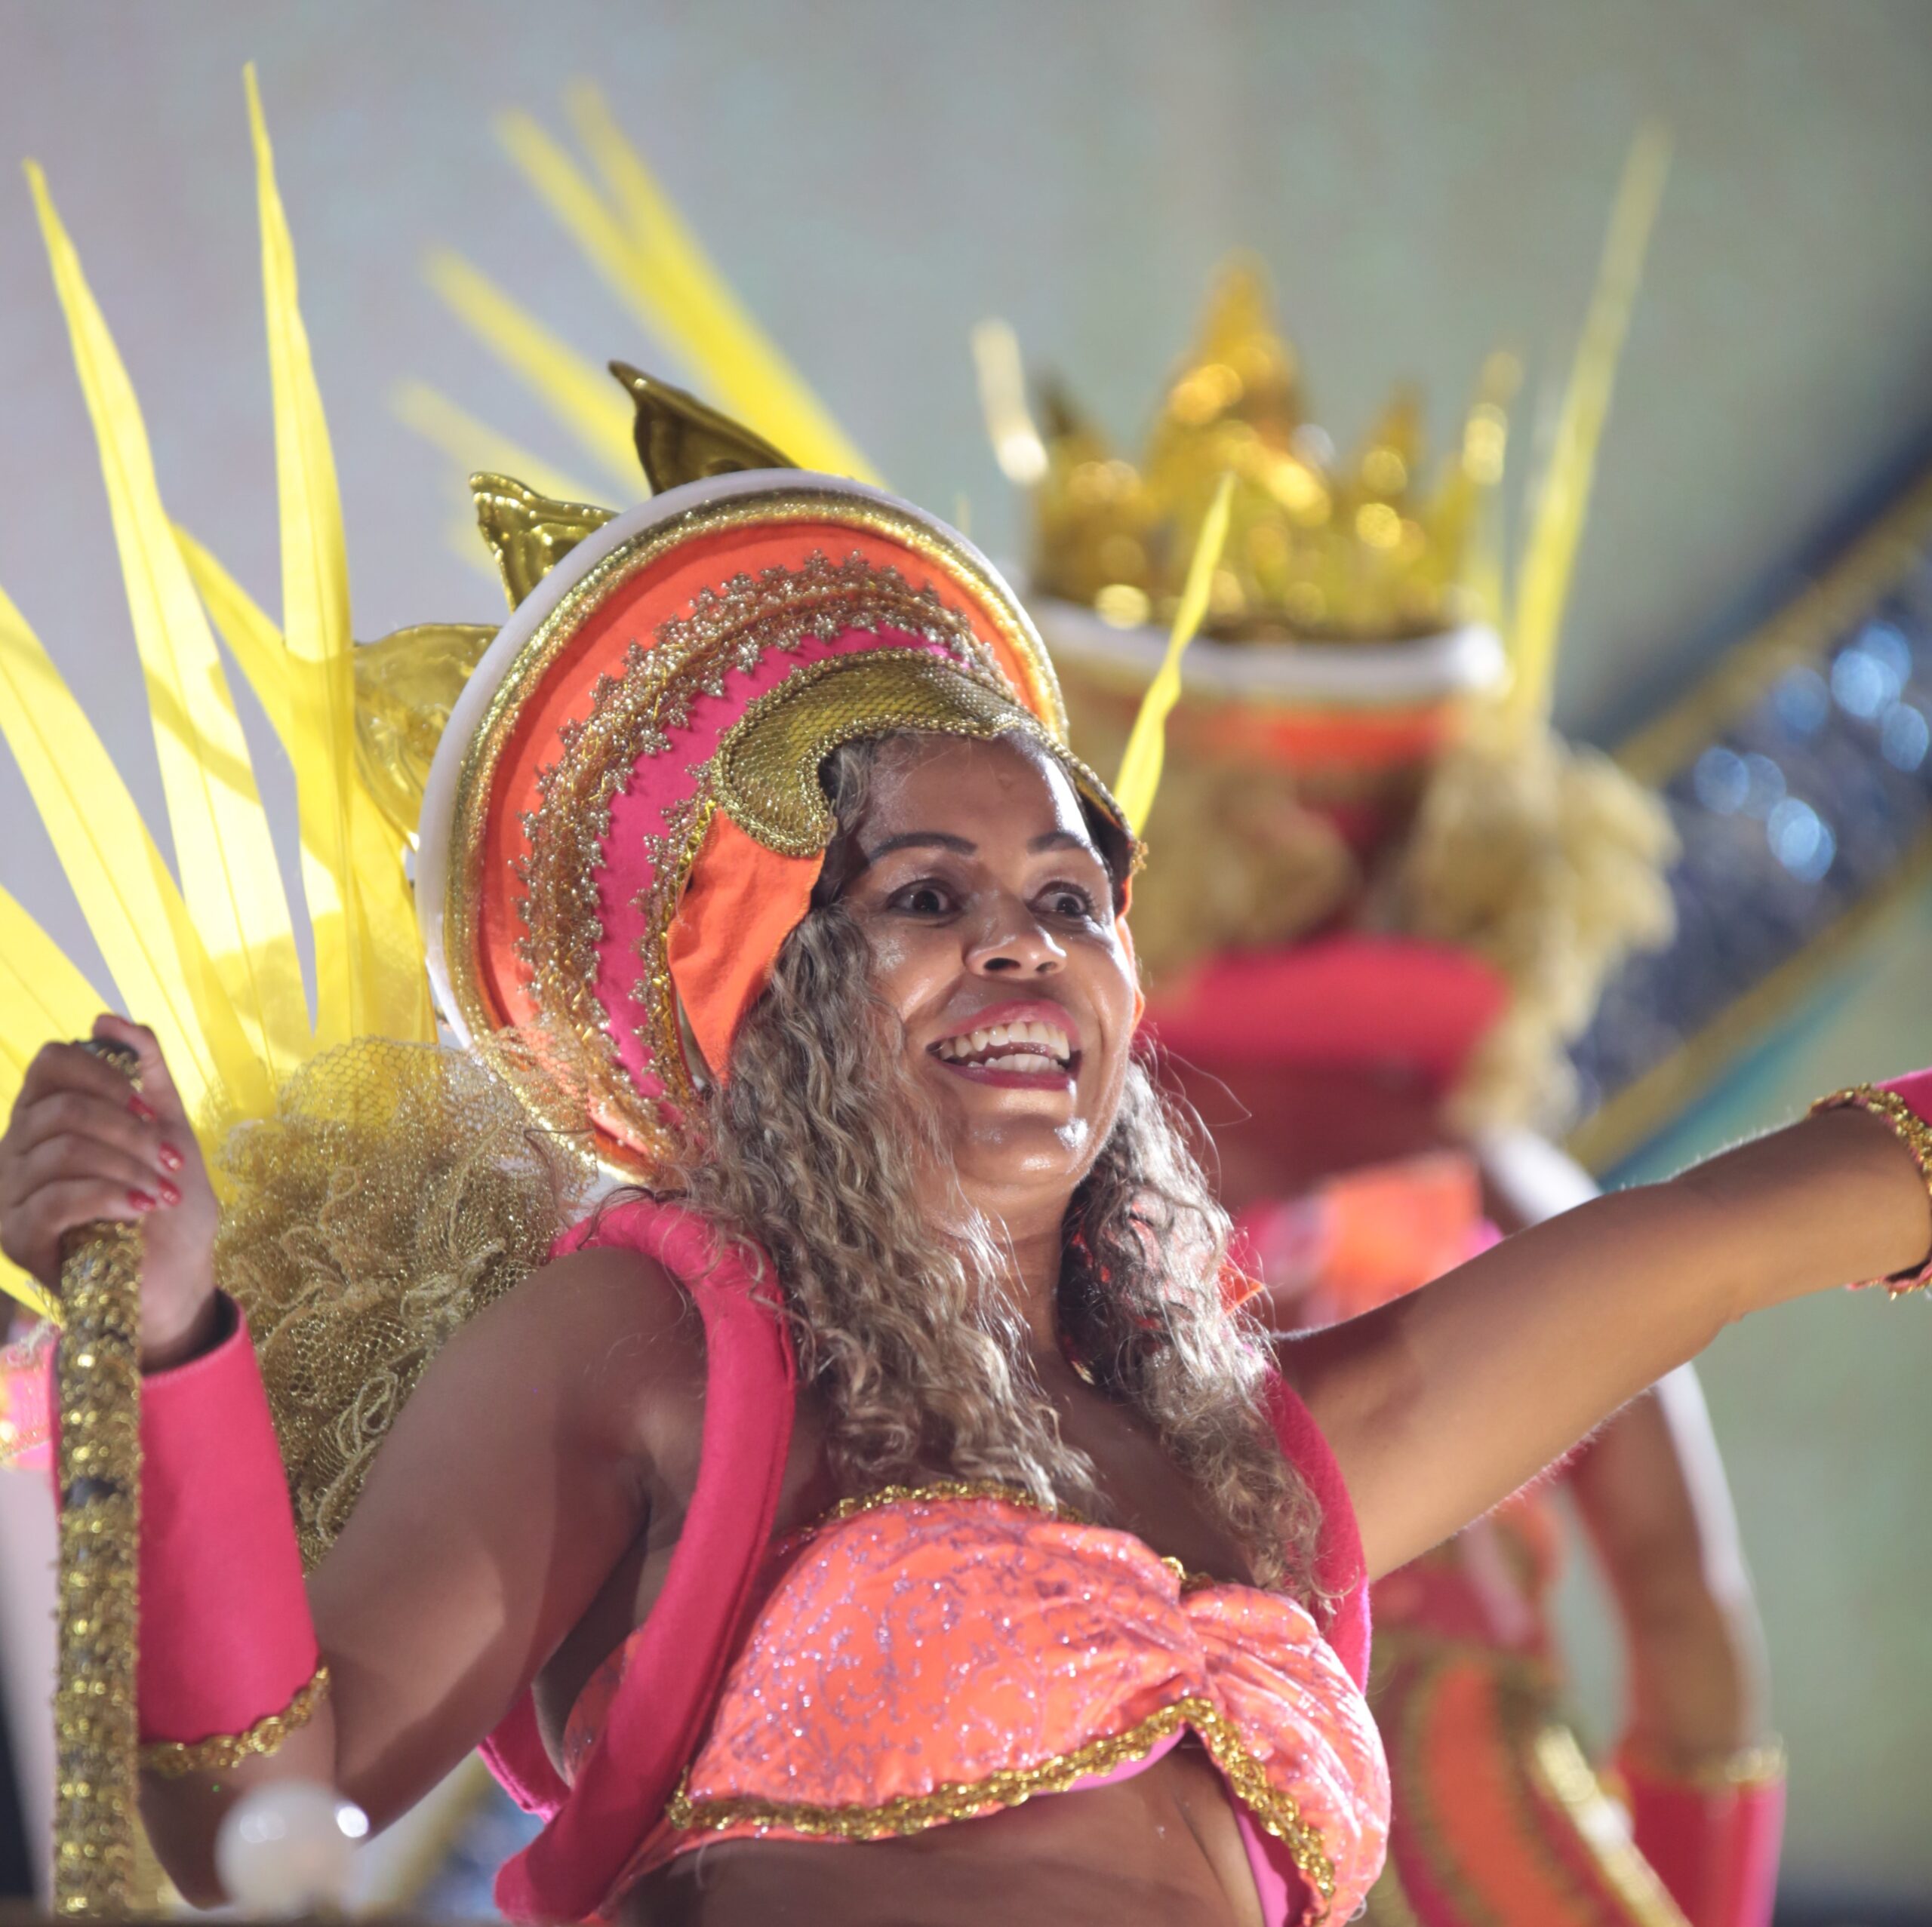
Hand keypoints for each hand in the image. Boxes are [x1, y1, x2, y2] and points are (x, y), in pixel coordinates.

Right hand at [0, 1014, 220, 1368]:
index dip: (102, 1074)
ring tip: (164, 1193)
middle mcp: (18, 1151)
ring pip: (63, 1151)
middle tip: (171, 1160)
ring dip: (129, 1167)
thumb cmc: (169, 1206)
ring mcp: (12, 1196)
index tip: (149, 1107)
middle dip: (129, 1131)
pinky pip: (57, 1198)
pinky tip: (143, 1209)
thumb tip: (107, 1017)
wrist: (176, 1281)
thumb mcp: (168, 1128)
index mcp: (48, 1117)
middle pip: (61, 1109)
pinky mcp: (18, 1238)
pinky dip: (111, 1196)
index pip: (51, 1063)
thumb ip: (145, 1070)